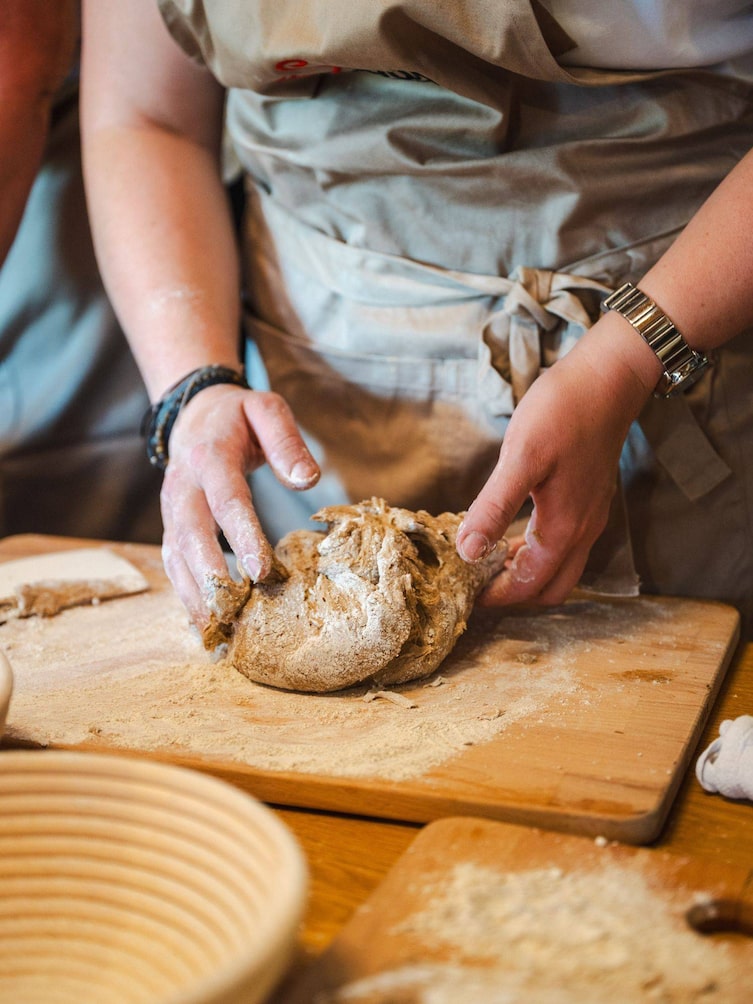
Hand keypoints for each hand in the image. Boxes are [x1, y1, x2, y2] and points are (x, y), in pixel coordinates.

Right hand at [159, 384, 318, 630]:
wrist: (194, 414)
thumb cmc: (239, 417)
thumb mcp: (266, 409)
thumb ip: (287, 442)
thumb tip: (308, 480)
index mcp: (209, 456)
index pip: (226, 499)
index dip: (242, 535)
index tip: (261, 570)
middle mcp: (183, 486)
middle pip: (191, 535)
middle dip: (211, 576)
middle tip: (235, 611)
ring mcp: (171, 508)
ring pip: (176, 556)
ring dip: (193, 595)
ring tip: (217, 630)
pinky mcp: (171, 526)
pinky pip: (173, 563)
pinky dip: (186, 595)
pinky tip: (205, 623)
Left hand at [456, 318, 657, 606]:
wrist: (609, 377)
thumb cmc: (564, 411)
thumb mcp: (521, 458)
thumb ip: (493, 508)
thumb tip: (466, 551)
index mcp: (564, 528)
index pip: (529, 585)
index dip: (496, 596)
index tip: (464, 593)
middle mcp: (582, 530)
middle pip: (550, 586)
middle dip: (515, 592)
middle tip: (476, 581)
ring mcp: (589, 514)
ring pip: (559, 565)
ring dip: (526, 570)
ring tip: (486, 558)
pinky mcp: (588, 497)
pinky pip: (564, 542)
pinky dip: (536, 549)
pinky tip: (511, 529)